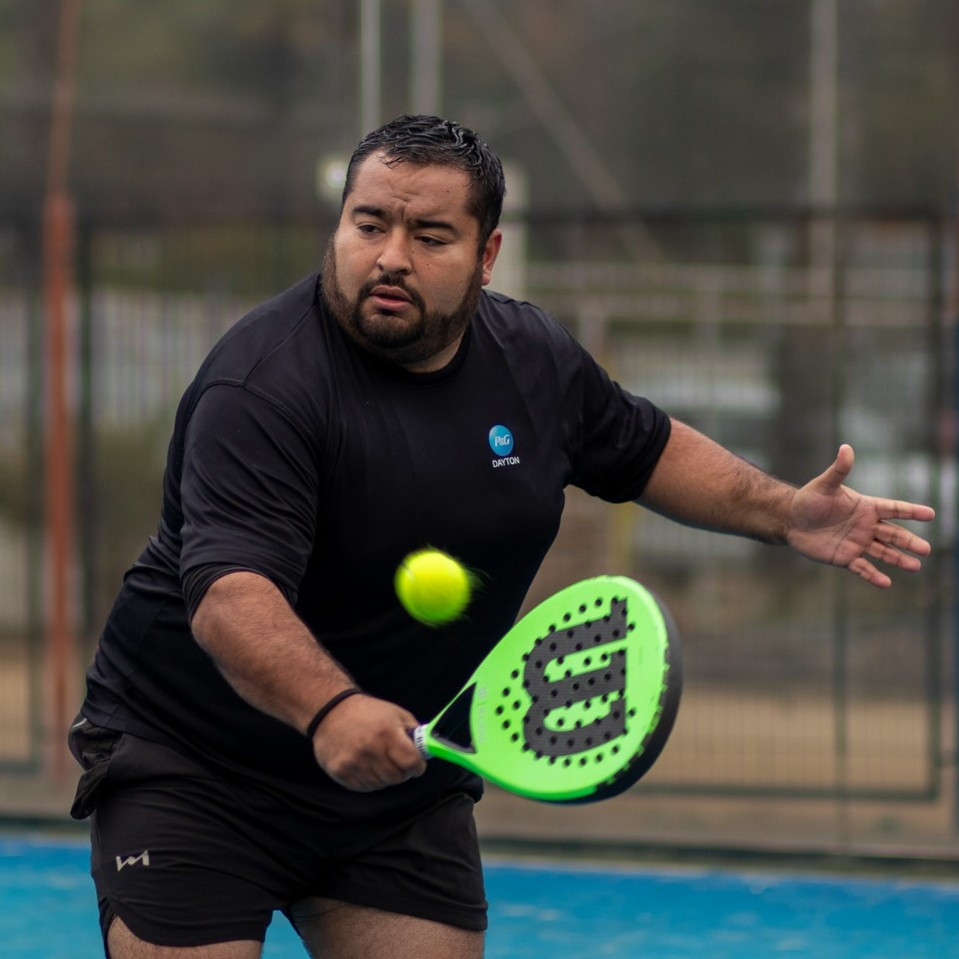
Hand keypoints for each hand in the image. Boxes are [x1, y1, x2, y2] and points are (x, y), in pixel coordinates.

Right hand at [310, 693, 426, 790]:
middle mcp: (370, 750)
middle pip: (397, 777)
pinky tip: (364, 764)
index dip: (418, 766)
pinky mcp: (341, 772)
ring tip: (377, 759)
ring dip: (384, 776)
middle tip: (396, 760)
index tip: (416, 764)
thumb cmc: (367, 712)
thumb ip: (413, 733)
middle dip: (401, 771)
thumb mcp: (396, 714)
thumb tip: (427, 751)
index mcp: (387, 733)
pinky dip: (369, 780)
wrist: (331, 712)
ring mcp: (354, 762)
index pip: (412, 763)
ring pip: (381, 784)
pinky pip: (364, 787)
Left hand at [786, 444, 934, 588]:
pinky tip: (886, 583)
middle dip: (909, 542)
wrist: (790, 520)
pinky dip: (873, 575)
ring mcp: (857, 542)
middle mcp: (866, 526)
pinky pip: (862, 567)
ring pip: (883, 552)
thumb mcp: (824, 485)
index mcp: (866, 507)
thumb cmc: (808, 500)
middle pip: (893, 534)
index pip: (893, 508)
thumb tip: (846, 448)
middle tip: (926, 550)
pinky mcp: (845, 557)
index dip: (911, 511)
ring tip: (915, 567)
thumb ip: (839, 470)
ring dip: (899, 559)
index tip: (930, 514)